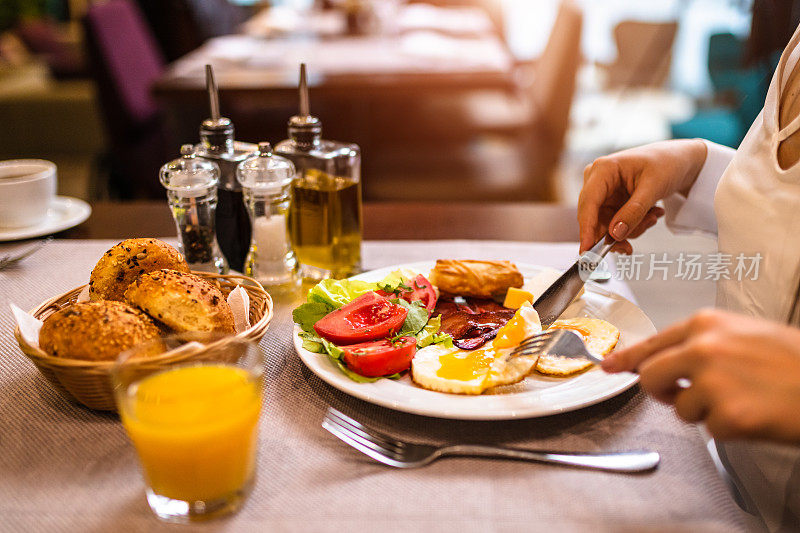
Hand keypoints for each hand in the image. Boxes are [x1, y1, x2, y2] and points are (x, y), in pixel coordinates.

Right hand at [578, 140, 707, 253]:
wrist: (679, 161)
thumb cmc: (667, 163)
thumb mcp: (653, 188)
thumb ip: (634, 212)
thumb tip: (615, 235)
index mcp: (603, 169)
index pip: (588, 202)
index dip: (586, 227)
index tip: (587, 249)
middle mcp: (597, 181)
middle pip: (594, 218)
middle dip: (616, 233)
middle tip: (632, 246)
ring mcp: (603, 193)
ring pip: (606, 225)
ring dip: (631, 228)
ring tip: (653, 216)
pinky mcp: (610, 202)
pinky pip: (614, 224)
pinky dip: (633, 226)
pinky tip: (650, 215)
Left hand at [602, 309, 799, 443]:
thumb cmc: (795, 362)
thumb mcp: (746, 335)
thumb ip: (703, 344)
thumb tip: (669, 360)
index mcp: (707, 325)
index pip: (652, 343)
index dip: (626, 359)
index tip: (609, 367)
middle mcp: (703, 349)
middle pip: (650, 377)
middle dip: (662, 391)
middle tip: (683, 394)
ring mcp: (712, 383)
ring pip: (679, 408)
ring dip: (705, 412)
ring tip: (742, 399)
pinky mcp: (726, 416)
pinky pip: (709, 430)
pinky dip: (730, 428)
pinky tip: (754, 413)